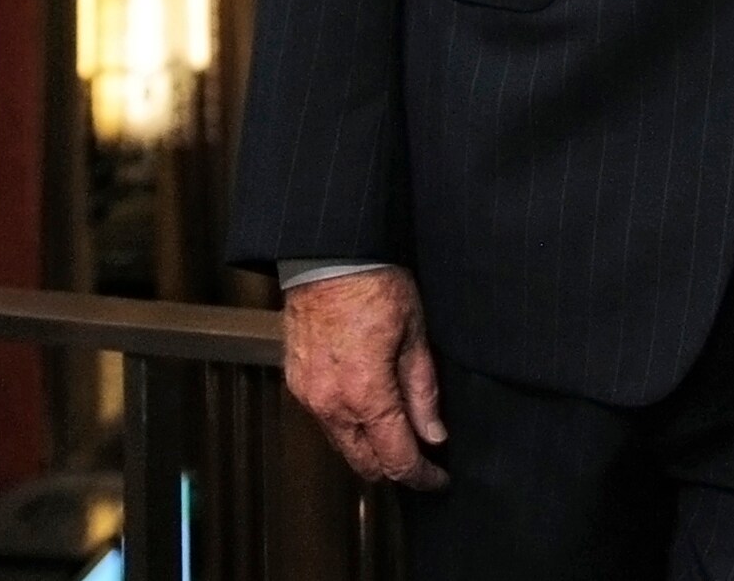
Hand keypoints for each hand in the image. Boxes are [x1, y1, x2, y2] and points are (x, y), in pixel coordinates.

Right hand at [282, 267, 449, 488]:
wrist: (328, 256)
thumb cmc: (375, 285)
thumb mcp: (415, 335)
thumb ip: (423, 392)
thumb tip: (434, 434)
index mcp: (365, 394)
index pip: (396, 459)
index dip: (421, 475)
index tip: (438, 478)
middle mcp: (331, 404)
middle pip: (365, 463)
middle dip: (394, 466)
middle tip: (421, 455)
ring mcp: (308, 396)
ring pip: (343, 444)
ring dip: (369, 446)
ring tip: (397, 427)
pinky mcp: (296, 382)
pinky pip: (325, 420)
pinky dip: (348, 423)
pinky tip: (368, 405)